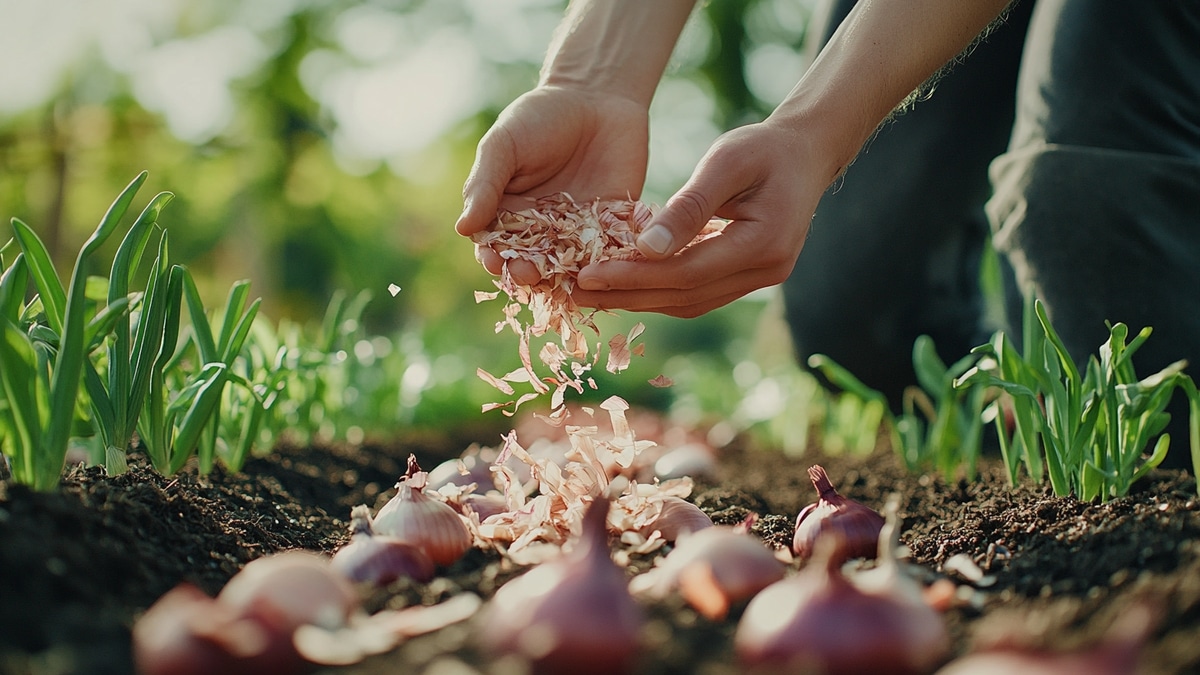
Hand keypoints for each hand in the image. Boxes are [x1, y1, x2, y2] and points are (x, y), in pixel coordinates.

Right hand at [457, 86, 650, 284]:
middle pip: (530, 263)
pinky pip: (607, 253)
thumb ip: (484, 185)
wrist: (596, 95)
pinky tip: (601, 270)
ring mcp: (577, 231)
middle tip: (528, 273)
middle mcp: (541, 229)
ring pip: (567, 266)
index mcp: (507, 213)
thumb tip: (462, 229)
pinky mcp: (611, 226)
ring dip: (563, 278)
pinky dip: (604, 265)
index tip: (494, 261)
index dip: (493, 258)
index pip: (495, 246)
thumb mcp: (504, 145)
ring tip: (560, 279)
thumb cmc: (540, 117)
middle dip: (527, 272)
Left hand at [571, 120, 833, 316]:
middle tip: (572, 293)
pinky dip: (659, 291)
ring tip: (589, 294)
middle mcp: (765, 272)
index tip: (586, 275)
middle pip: (684, 296)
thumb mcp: (726, 162)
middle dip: (626, 296)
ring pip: (689, 302)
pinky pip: (697, 294)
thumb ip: (689, 206)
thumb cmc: (764, 147)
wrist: (806, 153)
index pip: (685, 272)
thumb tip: (645, 249)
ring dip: (638, 300)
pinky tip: (623, 285)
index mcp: (763, 244)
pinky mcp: (749, 278)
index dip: (633, 277)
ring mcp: (760, 280)